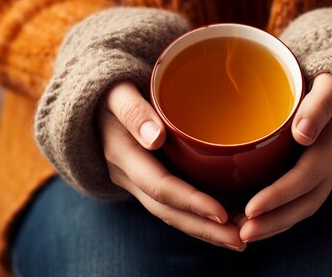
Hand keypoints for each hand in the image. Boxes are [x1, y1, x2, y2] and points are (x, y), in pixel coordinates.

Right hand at [98, 81, 246, 250]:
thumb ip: (133, 111)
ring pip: (171, 213)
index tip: (222, 213)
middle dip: (204, 229)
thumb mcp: (116, 93)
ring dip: (204, 230)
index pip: (160, 187)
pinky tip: (225, 220)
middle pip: (168, 211)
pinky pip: (172, 204)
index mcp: (123, 154)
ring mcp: (137, 180)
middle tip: (240, 240)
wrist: (91, 101)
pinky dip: (197, 217)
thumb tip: (156, 138)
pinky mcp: (147, 178)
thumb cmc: (109, 90)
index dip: (191, 202)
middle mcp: (129, 175)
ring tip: (238, 238)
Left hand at [238, 73, 331, 242]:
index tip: (250, 209)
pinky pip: (299, 201)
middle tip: (241, 234)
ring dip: (274, 224)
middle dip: (274, 221)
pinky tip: (251, 219)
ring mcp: (326, 172)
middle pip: (306, 202)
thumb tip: (303, 134)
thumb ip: (320, 105)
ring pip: (302, 207)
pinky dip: (277, 214)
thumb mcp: (331, 85)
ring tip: (242, 234)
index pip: (307, 177)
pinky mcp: (315, 174)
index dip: (279, 196)